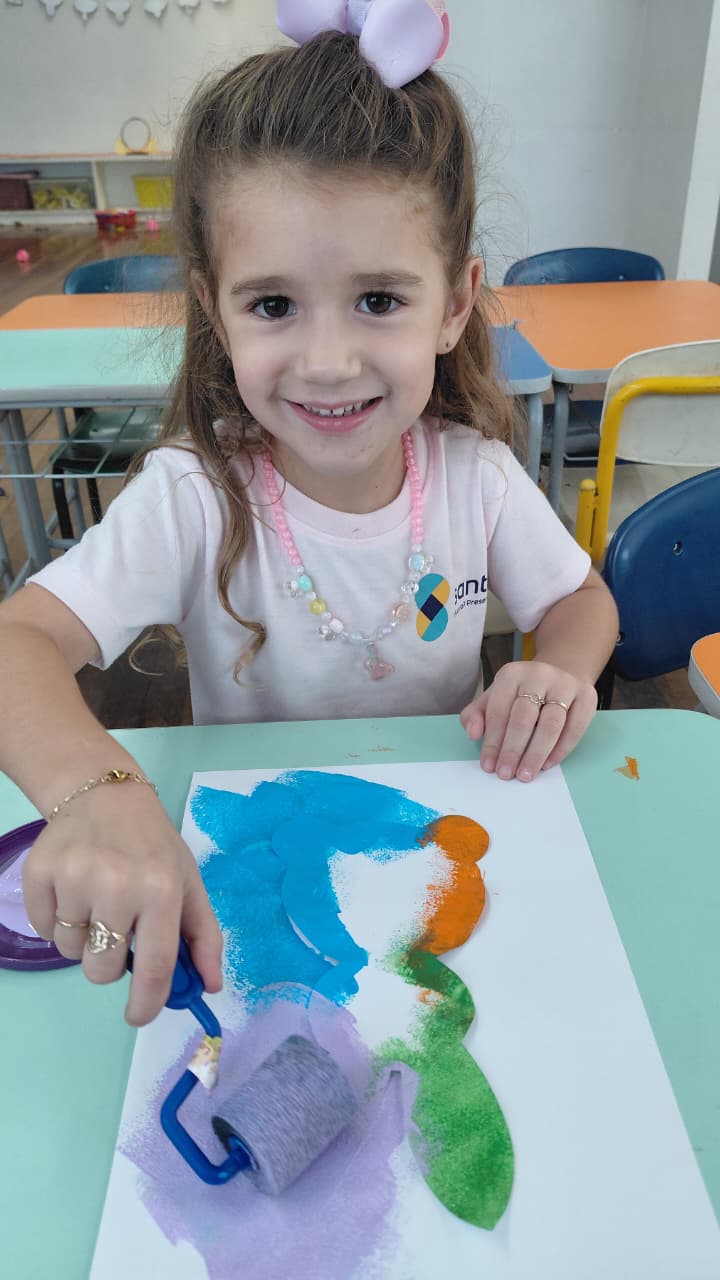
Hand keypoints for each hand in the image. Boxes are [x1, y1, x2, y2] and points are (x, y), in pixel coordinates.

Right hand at [22, 784, 222, 1024]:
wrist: (104, 794)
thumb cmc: (152, 845)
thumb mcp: (188, 882)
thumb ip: (203, 936)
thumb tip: (210, 986)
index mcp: (160, 890)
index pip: (154, 967)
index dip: (147, 1003)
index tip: (139, 1016)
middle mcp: (117, 885)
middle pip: (102, 970)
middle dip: (110, 964)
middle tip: (117, 930)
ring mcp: (74, 878)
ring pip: (70, 951)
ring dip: (83, 939)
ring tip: (96, 902)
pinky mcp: (39, 873)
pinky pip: (43, 928)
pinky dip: (56, 920)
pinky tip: (73, 890)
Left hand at [460, 660, 597, 781]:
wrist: (562, 671)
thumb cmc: (522, 692)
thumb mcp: (495, 697)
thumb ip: (477, 714)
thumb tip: (472, 733)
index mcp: (512, 674)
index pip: (498, 710)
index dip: (492, 741)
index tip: (488, 766)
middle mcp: (539, 675)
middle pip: (524, 718)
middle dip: (512, 750)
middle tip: (506, 774)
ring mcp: (565, 684)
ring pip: (551, 724)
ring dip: (536, 753)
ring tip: (526, 774)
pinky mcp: (587, 696)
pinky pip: (575, 728)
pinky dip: (561, 750)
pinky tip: (547, 765)